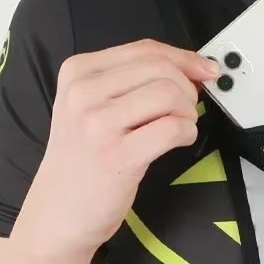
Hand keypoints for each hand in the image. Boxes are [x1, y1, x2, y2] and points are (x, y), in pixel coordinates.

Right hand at [14, 39, 220, 261]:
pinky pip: (173, 127)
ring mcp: (97, 124)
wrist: (57, 214)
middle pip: (161, 69)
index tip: (207, 71)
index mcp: (78, 72)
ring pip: (169, 94)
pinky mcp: (118, 156)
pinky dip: (187, 132)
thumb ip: (135, 82)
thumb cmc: (84, 161)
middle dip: (187, 88)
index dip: (185, 58)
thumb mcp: (93, 107)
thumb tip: (194, 67)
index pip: (145, 49)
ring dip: (187, 112)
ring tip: (177, 129)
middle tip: (185, 110)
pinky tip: (177, 142)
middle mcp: (83, 93)